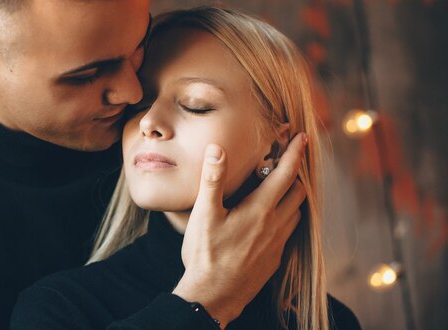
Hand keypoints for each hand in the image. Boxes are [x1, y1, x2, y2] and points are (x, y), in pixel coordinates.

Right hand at [172, 133, 307, 327]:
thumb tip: (217, 148)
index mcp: (260, 209)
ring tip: (281, 189)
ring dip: (293, 197)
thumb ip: (212, 179)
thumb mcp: (204, 214)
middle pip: (298, 192)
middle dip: (296, 174)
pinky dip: (286, 218)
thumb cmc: (206, 255)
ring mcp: (277, 244)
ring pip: (296, 213)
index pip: (285, 174)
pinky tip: (270, 222)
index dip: (294, 153)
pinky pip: (288, 233)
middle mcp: (275, 225)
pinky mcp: (274, 260)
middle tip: (288, 162)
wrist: (213, 296)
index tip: (302, 137)